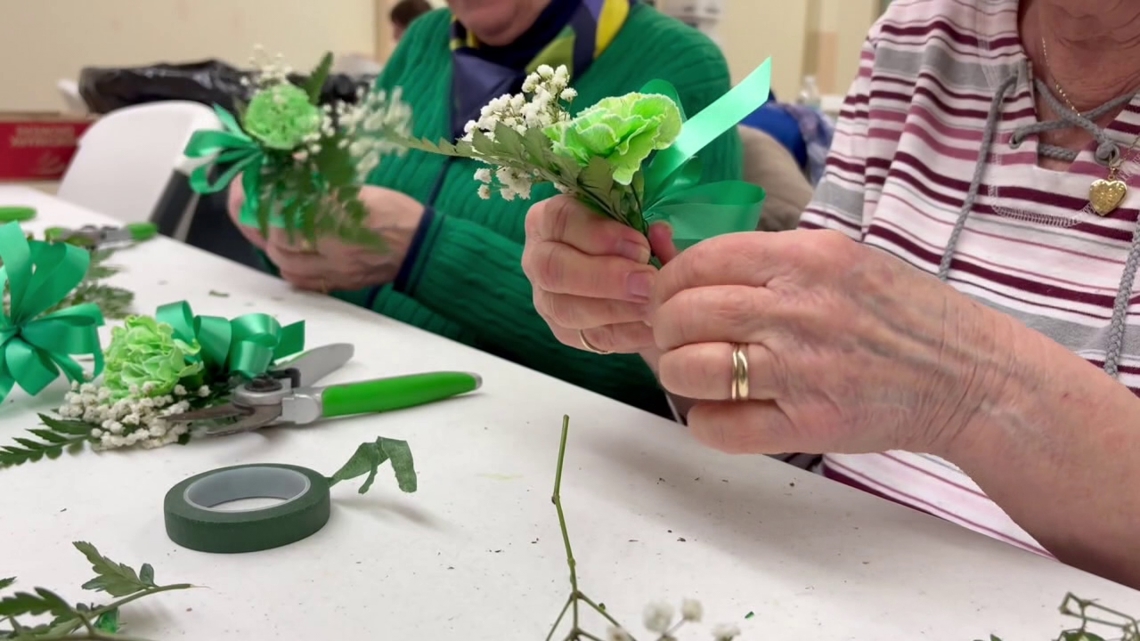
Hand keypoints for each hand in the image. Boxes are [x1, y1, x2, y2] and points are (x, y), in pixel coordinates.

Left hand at [227, 182, 424, 291]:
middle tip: (254, 204)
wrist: (422, 248)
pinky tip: (289, 252)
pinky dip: (289, 265)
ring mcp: (332, 272)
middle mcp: (329, 251)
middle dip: (260, 223)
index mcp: (333, 222)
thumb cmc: (394, 213)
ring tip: (270, 227)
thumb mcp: (356, 191)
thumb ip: (319, 190)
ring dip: (272, 245)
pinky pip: (302, 280)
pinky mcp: (338, 284)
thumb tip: (287, 174)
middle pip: (276, 243)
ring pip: (284, 264)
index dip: (258, 200)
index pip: (280, 215)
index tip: (249, 186)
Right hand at [521, 196, 677, 354]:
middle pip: (554, 270)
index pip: (559, 220)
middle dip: (605, 278)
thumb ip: (645, 227)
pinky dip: (625, 333)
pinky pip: (590, 337)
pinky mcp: (564, 331)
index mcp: (548, 219)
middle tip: (647, 281)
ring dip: (615, 309)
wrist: (625, 274)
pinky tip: (651, 325)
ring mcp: (546, 299)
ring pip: (567, 310)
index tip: (640, 246)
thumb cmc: (626, 236)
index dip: (600, 235)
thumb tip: (659, 233)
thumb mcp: (634, 221)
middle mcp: (537, 258)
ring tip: (652, 305)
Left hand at [650, 230, 1014, 456]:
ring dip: (677, 374)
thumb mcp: (844, 259)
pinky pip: (722, 427)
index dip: (671, 282)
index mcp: (806, 258)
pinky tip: (719, 413)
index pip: (702, 261)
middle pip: (686, 314)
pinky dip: (704, 423)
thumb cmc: (905, 315)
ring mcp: (802, 368)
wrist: (969, 375)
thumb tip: (699, 273)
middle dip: (664, 329)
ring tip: (694, 376)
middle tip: (674, 340)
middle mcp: (798, 308)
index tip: (670, 298)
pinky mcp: (810, 423)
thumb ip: (775, 261)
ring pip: (692, 369)